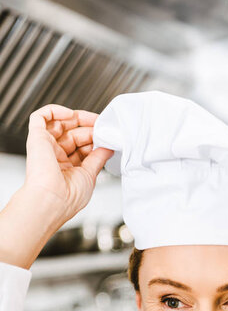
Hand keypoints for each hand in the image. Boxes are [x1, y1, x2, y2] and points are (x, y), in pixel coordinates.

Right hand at [24, 104, 112, 225]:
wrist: (52, 200)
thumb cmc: (69, 197)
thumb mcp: (90, 175)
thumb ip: (99, 158)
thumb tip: (108, 147)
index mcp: (67, 168)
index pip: (82, 147)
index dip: (94, 138)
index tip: (107, 134)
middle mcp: (55, 157)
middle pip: (72, 134)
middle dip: (89, 128)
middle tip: (103, 126)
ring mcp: (45, 147)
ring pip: (59, 123)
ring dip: (76, 117)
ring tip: (92, 119)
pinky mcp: (36, 138)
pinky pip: (41, 116)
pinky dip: (55, 111)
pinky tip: (69, 114)